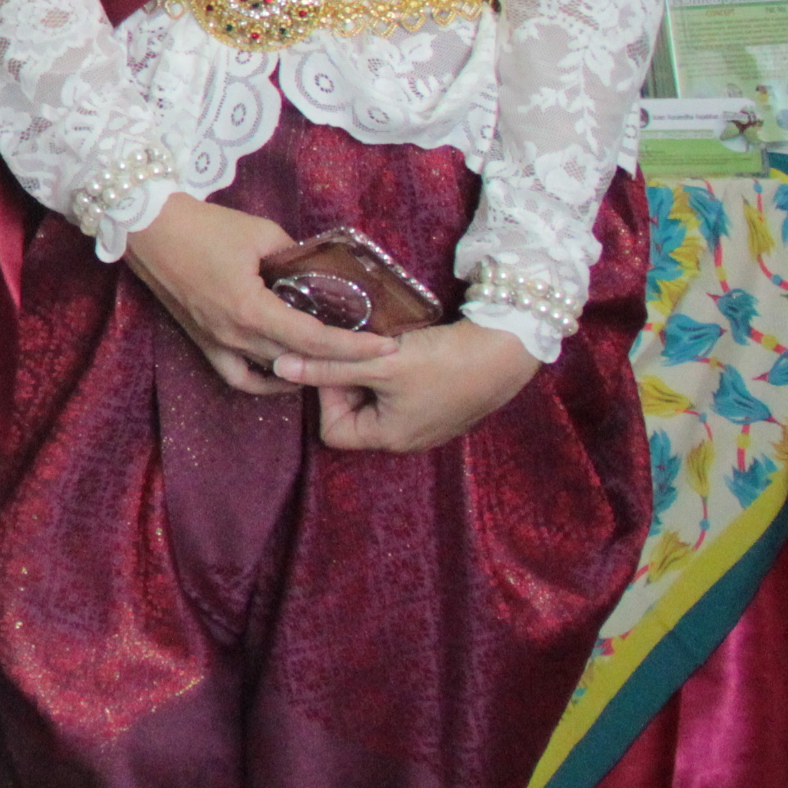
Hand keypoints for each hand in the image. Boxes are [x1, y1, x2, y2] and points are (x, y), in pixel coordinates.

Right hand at [123, 194, 390, 395]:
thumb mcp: (262, 233)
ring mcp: (216, 343)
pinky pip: (238, 376)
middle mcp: (235, 335)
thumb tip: (317, 270)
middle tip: (370, 348)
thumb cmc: (203, 226)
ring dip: (305, 368)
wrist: (148, 229)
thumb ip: (294, 257)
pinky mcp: (202, 342)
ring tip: (332, 357)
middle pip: (299, 359)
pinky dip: (265, 381)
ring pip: (272, 371)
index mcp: (251, 310)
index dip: (355, 346)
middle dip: (340, 357)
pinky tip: (285, 370)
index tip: (387, 345)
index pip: (315, 339)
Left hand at [275, 320, 541, 452]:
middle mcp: (406, 439)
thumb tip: (279, 366)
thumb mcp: (379, 363)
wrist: (507, 350)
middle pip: (354, 416)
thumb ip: (328, 367)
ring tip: (376, 347)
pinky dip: (393, 375)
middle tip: (354, 350)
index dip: (326, 396)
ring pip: (377, 402)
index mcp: (388, 438)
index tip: (335, 363)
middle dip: (347, 381)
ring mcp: (427, 425)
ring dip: (369, 374)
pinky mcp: (441, 407)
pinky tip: (400, 351)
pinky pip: (401, 397)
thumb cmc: (444, 361)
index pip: (332, 429)